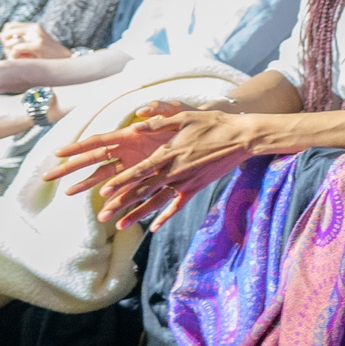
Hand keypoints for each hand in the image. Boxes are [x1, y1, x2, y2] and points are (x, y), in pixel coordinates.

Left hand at [0, 22, 69, 60]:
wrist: (66, 62)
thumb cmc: (48, 56)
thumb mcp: (32, 46)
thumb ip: (17, 40)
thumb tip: (0, 34)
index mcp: (34, 27)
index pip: (9, 26)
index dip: (5, 36)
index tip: (10, 47)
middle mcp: (35, 28)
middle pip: (7, 32)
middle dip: (5, 43)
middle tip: (11, 54)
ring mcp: (37, 36)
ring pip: (11, 41)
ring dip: (9, 52)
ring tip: (15, 59)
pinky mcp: (38, 44)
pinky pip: (16, 49)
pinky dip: (14, 56)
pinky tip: (19, 61)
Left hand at [60, 109, 256, 229]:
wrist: (242, 138)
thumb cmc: (213, 124)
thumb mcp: (184, 117)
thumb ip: (157, 124)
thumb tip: (133, 125)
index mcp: (168, 154)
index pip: (138, 172)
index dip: (120, 182)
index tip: (103, 193)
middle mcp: (174, 172)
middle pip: (142, 191)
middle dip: (121, 203)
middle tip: (103, 215)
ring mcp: (185, 182)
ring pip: (156, 202)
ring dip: (137, 214)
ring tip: (120, 226)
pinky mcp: (196, 188)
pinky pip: (177, 206)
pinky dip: (165, 217)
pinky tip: (154, 228)